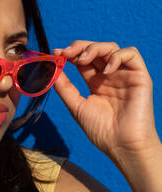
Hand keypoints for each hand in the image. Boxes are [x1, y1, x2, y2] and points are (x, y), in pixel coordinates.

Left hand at [53, 40, 158, 160]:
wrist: (121, 145)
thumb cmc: (100, 130)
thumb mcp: (76, 106)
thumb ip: (65, 87)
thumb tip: (52, 69)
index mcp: (96, 82)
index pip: (82, 60)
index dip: (70, 53)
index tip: (56, 52)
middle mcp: (110, 76)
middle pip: (95, 50)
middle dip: (79, 46)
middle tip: (66, 52)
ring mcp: (124, 75)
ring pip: (111, 48)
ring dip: (94, 48)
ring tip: (82, 59)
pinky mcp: (139, 76)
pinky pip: (132, 54)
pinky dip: (117, 56)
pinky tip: (106, 70)